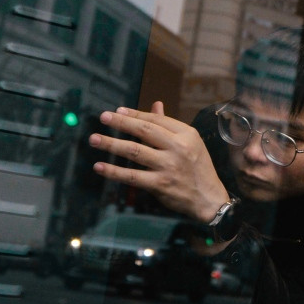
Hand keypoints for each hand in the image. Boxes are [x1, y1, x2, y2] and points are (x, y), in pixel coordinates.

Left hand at [89, 101, 230, 222]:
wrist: (209, 198)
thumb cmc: (198, 168)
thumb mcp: (190, 142)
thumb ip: (169, 124)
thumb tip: (156, 105)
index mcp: (186, 134)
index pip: (156, 120)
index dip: (135, 114)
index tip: (117, 111)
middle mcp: (178, 147)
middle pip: (144, 130)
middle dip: (121, 123)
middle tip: (103, 117)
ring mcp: (168, 166)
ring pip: (135, 151)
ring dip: (111, 144)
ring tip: (94, 140)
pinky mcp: (160, 184)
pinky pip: (132, 176)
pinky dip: (114, 171)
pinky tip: (100, 167)